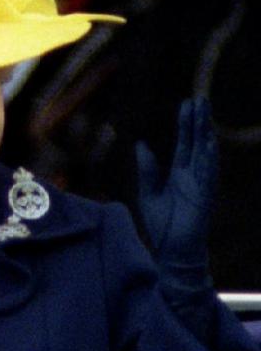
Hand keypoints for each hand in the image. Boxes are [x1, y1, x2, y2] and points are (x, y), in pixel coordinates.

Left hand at [136, 97, 217, 282]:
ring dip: (206, 135)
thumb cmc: (162, 224)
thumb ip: (147, 169)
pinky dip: (208, 159)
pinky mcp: (204, 198)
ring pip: (205, 155)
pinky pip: (208, 175)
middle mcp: (193, 176)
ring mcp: (201, 186)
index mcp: (179, 174)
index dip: (186, 124)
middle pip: (197, 143)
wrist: (171, 251)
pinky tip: (209, 143)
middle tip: (199, 100)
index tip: (187, 104)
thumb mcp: (148, 192)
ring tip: (205, 115)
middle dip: (198, 122)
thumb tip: (141, 144)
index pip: (185, 143)